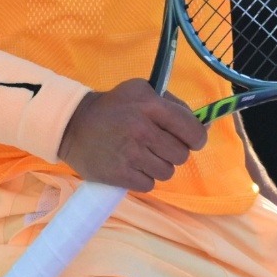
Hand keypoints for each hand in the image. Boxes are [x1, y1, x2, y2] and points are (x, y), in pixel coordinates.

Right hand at [57, 79, 207, 191]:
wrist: (73, 125)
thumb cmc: (114, 106)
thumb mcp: (143, 90)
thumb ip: (174, 104)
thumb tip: (203, 123)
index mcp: (151, 106)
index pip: (192, 131)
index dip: (197, 138)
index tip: (191, 140)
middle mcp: (143, 130)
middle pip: (181, 155)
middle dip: (174, 151)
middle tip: (159, 145)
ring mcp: (130, 155)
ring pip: (167, 172)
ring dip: (159, 166)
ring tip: (144, 155)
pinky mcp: (118, 175)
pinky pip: (149, 185)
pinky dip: (144, 178)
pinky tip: (133, 166)